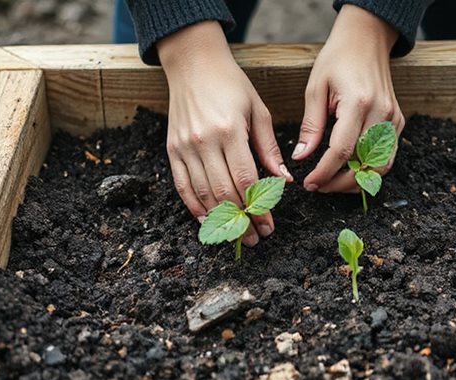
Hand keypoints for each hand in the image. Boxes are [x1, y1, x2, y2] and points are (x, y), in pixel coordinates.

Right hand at [158, 21, 292, 246]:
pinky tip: (208, 221)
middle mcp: (204, 141)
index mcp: (229, 131)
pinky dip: (194, 207)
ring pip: (203, 194)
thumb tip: (284, 181)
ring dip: (220, 220)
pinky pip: (182, 186)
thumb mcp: (258, 110)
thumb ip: (269, 148)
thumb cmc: (231, 85)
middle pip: (224, 192)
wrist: (193, 64)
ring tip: (237, 235)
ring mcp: (184, 147)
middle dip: (242, 220)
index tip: (269, 225)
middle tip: (256, 238)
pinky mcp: (172, 150)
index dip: (258, 208)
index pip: (245, 179)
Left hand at [295, 5, 404, 192]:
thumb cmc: (337, 59)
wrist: (366, 40)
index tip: (309, 184)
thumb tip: (301, 157)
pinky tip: (350, 170)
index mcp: (358, 102)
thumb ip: (310, 126)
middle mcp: (381, 113)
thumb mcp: (315, 88)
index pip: (342, 150)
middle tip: (319, 187)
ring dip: (357, 180)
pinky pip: (386, 156)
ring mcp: (393, 119)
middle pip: (365, 164)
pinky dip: (369, 168)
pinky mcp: (398, 121)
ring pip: (380, 166)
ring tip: (333, 183)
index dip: (325, 173)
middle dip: (340, 183)